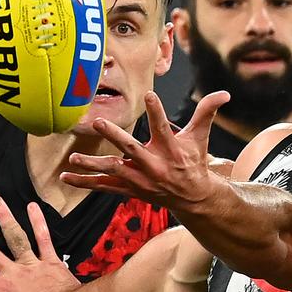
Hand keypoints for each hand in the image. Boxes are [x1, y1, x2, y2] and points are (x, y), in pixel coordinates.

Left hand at [61, 90, 230, 209]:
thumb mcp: (200, 137)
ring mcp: (141, 179)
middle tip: (99, 122)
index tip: (150, 94)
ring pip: (114, 171)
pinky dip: (86, 182)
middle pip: (133, 149)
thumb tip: (225, 93)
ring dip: (93, 165)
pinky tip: (65, 176)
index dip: (158, 111)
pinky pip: (106, 187)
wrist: (192, 197)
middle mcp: (154, 165)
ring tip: (74, 159)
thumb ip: (207, 112)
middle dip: (116, 136)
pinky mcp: (131, 188)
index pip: (164, 128)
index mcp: (171, 150)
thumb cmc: (193, 162)